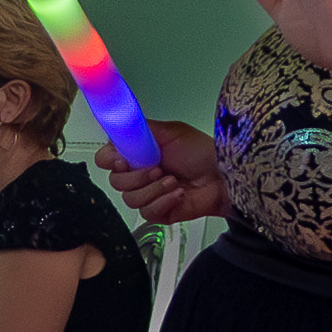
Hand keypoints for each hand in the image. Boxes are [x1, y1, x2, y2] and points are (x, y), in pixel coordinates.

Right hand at [101, 116, 226, 226]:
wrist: (224, 177)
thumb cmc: (203, 154)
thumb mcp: (170, 132)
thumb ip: (139, 127)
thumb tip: (118, 119)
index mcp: (138, 153)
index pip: (106, 159)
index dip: (110, 160)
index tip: (123, 159)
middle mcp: (139, 174)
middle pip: (115, 182)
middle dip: (137, 176)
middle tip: (158, 168)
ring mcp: (148, 194)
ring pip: (130, 199)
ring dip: (154, 189)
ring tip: (173, 181)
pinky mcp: (159, 212)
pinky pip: (147, 212)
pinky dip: (164, 201)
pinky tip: (179, 193)